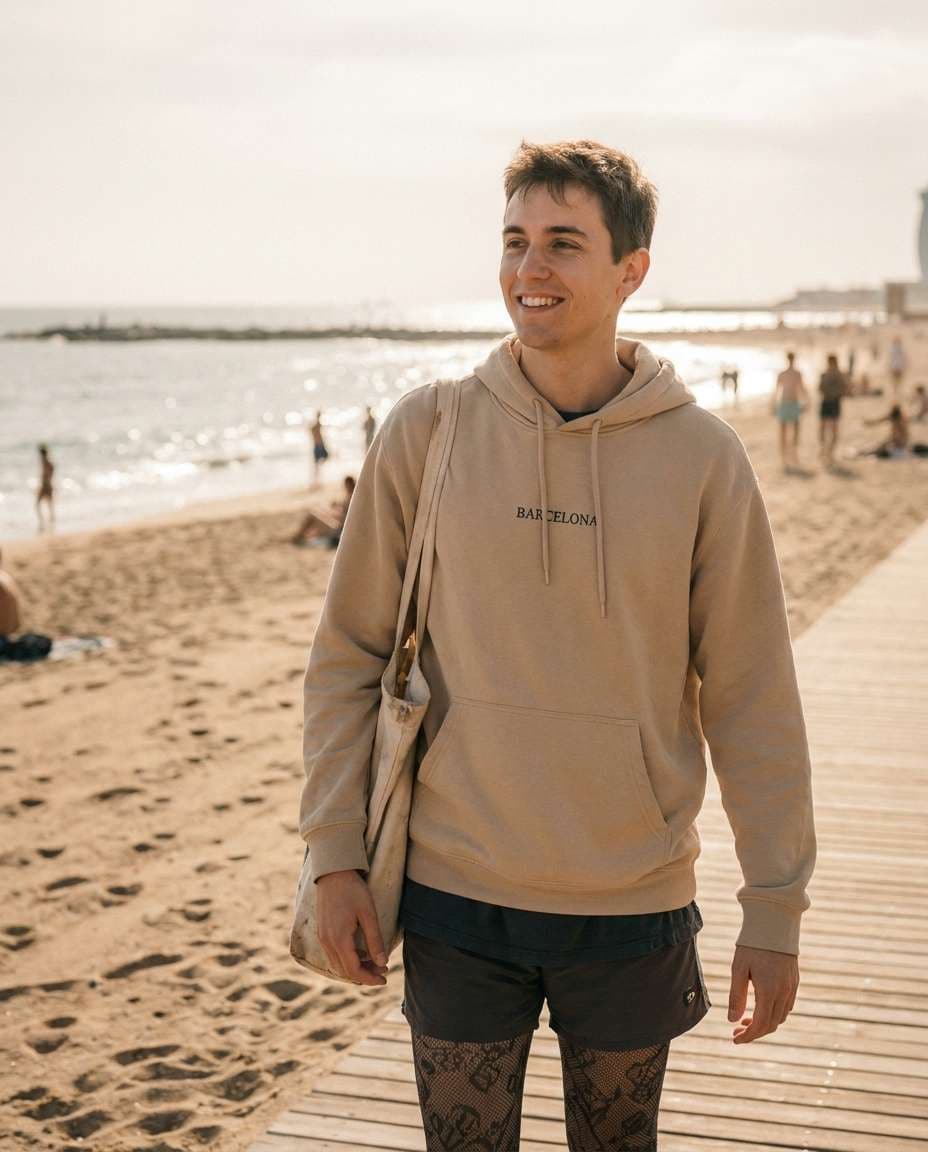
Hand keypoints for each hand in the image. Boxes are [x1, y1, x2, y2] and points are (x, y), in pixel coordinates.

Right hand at [315, 869, 388, 985]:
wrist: (333, 873)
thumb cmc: (353, 890)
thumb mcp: (368, 914)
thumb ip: (374, 940)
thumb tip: (382, 962)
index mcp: (339, 940)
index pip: (354, 970)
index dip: (369, 979)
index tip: (384, 979)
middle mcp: (327, 942)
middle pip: (345, 971)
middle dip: (365, 975)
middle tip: (383, 970)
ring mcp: (322, 938)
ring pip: (338, 965)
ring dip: (355, 968)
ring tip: (374, 962)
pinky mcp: (322, 932)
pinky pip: (333, 955)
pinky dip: (347, 960)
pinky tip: (360, 953)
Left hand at [728, 944, 798, 1042]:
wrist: (774, 924)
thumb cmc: (752, 944)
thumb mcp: (739, 969)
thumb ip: (737, 996)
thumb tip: (732, 1020)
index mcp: (769, 991)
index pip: (760, 1025)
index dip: (748, 1036)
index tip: (735, 1039)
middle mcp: (783, 993)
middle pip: (771, 1025)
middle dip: (754, 1032)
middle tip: (737, 1031)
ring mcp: (791, 988)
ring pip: (780, 1017)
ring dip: (764, 1023)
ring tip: (746, 1019)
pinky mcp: (795, 981)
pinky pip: (787, 1006)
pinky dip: (774, 1013)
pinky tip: (761, 1007)